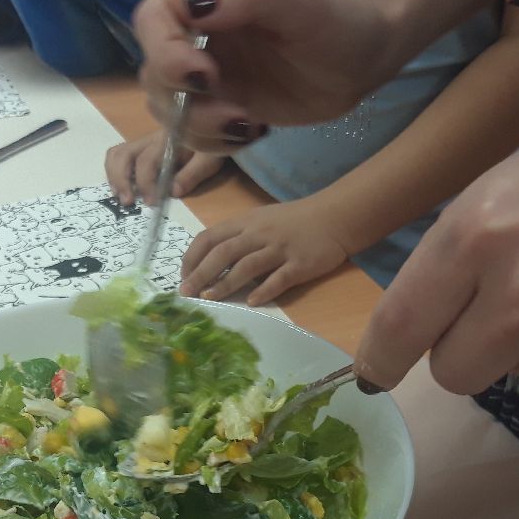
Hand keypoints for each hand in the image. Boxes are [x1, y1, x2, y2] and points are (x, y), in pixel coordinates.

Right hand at [104, 131, 226, 206]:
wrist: (211, 128)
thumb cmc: (211, 146)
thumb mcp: (209, 159)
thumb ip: (192, 174)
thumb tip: (173, 192)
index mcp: (167, 141)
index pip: (146, 161)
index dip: (145, 183)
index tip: (151, 203)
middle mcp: (150, 139)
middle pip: (123, 154)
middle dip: (120, 179)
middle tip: (127, 202)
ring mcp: (143, 142)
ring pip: (116, 153)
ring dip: (114, 176)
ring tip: (120, 196)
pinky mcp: (141, 148)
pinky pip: (119, 155)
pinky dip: (115, 171)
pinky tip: (122, 187)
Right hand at [132, 0, 395, 150]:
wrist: (363, 58)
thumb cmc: (333, 16)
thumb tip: (194, 5)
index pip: (152, 20)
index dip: (165, 51)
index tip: (204, 73)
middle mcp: (194, 33)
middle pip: (154, 71)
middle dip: (184, 99)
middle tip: (235, 112)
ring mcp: (205, 75)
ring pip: (168, 109)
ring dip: (199, 128)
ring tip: (247, 126)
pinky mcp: (219, 107)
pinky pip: (193, 133)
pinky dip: (214, 143)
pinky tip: (254, 132)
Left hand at [181, 197, 349, 305]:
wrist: (335, 216)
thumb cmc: (293, 221)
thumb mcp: (261, 221)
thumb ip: (238, 238)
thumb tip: (209, 264)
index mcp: (246, 222)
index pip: (209, 237)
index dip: (192, 258)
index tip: (182, 276)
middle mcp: (259, 234)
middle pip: (223, 253)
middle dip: (200, 274)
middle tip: (186, 294)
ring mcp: (280, 249)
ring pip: (247, 266)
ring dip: (224, 283)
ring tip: (209, 299)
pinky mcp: (300, 264)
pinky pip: (279, 279)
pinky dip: (263, 290)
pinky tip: (251, 302)